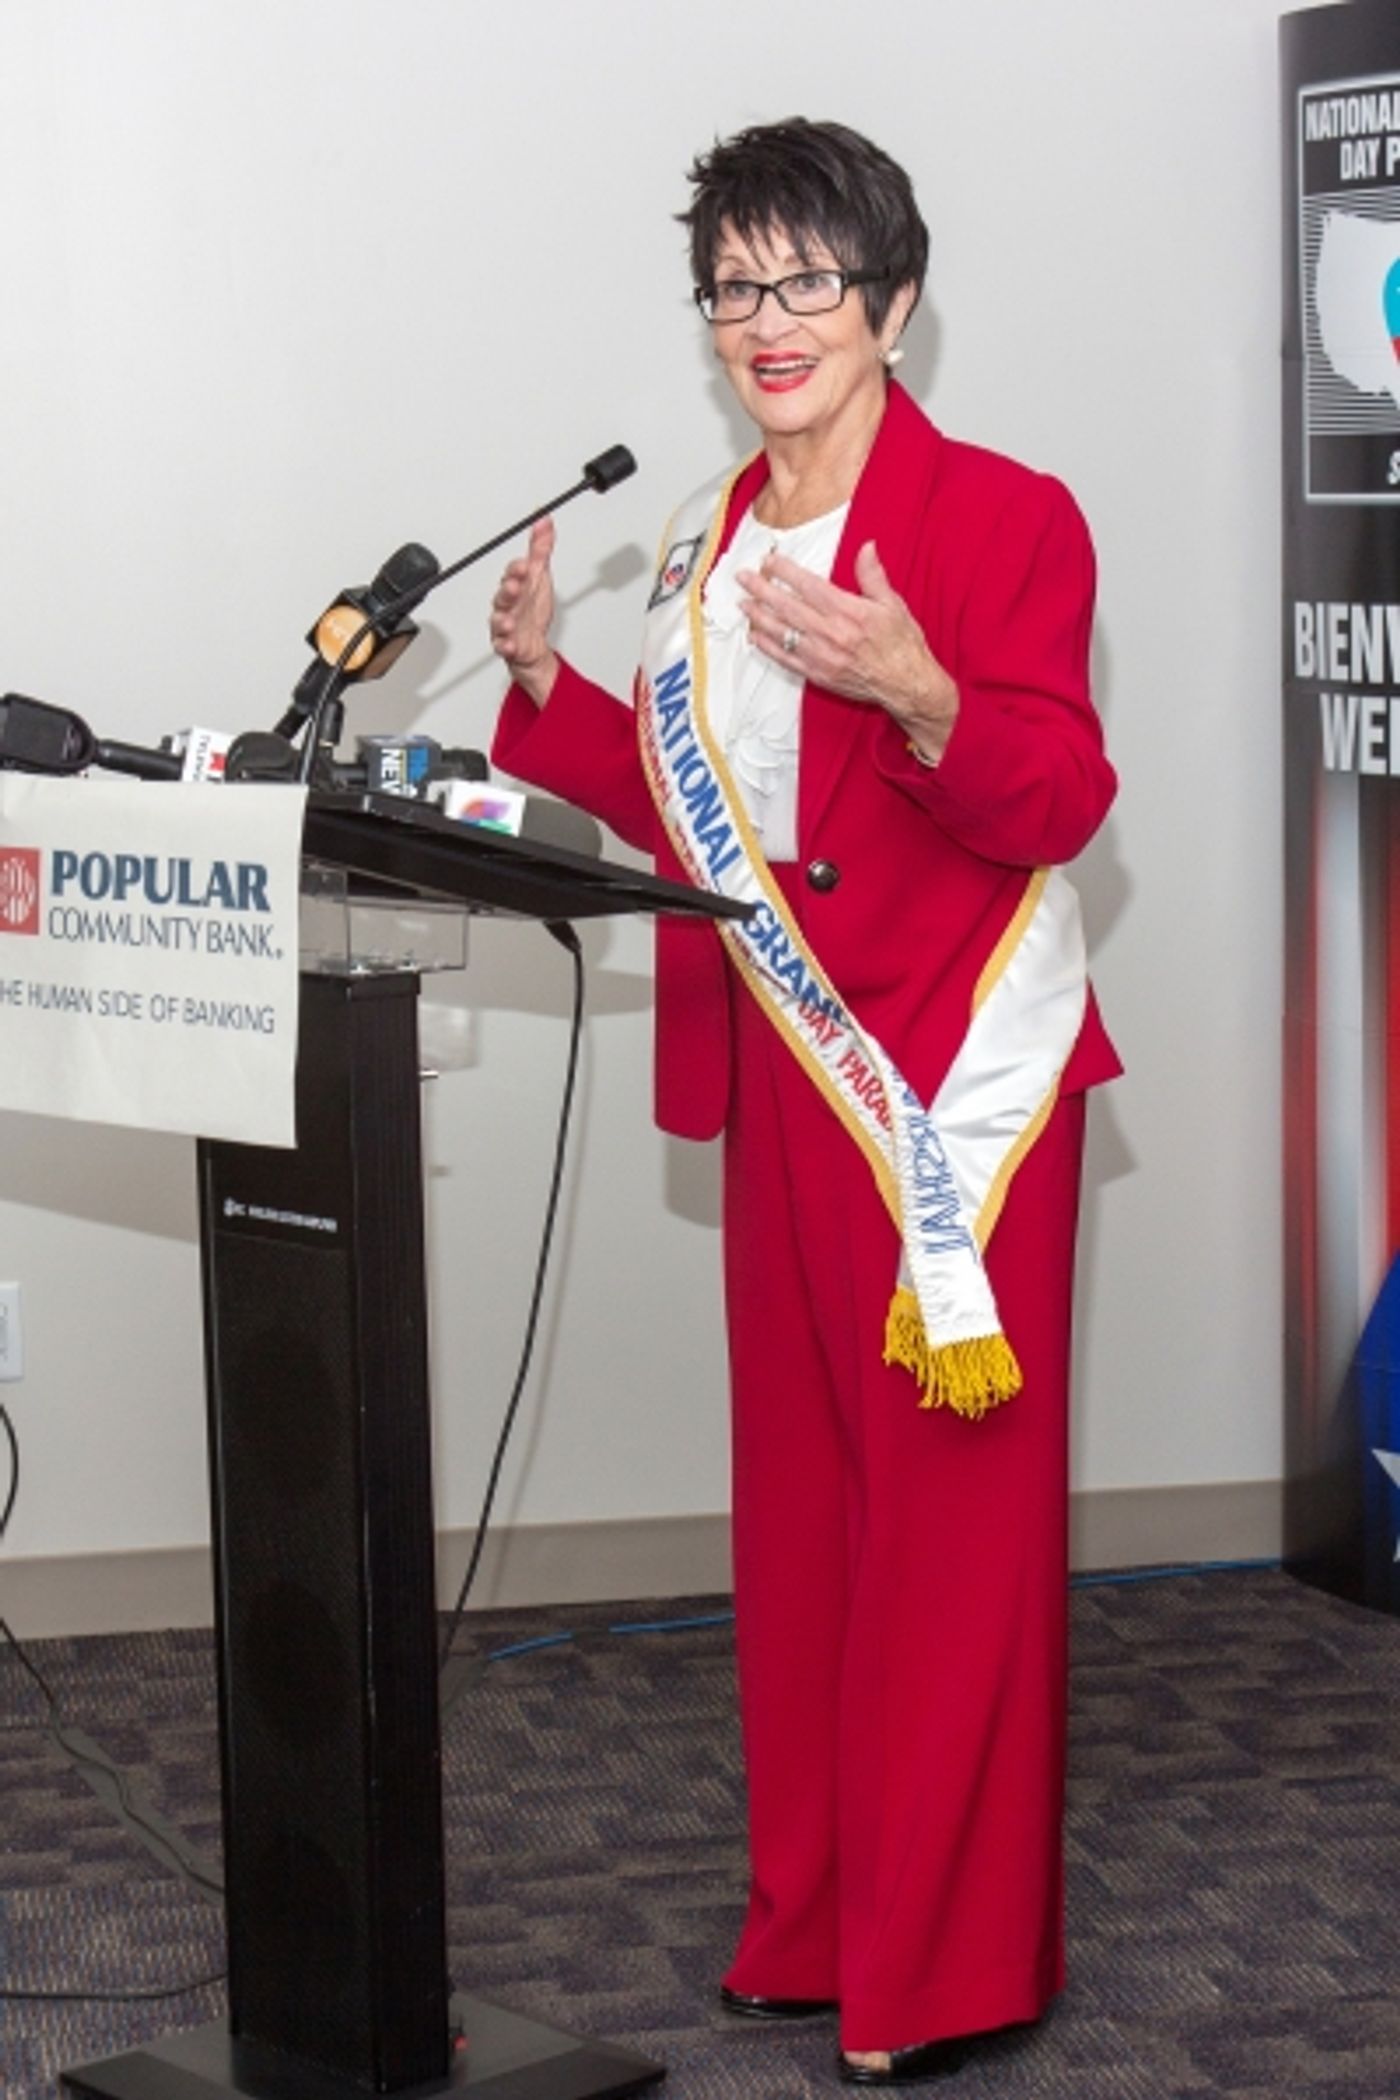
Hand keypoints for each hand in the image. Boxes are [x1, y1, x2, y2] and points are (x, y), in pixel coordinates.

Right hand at [489, 517, 559, 705]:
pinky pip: (502, 645)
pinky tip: (509, 644)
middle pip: (503, 595)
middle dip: (508, 591)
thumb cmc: (533, 608)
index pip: (513, 573)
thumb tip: (544, 520)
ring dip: (502, 620)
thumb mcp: (540, 574)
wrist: (532, 643)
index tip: (524, 565)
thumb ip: (540, 548)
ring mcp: (505, 623)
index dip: (517, 569)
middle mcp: (507, 603)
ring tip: (509, 621)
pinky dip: (505, 645)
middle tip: (515, 587)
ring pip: (499, 620)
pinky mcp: (506, 644)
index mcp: (515, 584)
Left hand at [737, 540, 958, 760]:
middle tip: (744, 578)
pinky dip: (768, 648)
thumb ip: (873, 576)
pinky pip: (786, 659)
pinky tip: (755, 637)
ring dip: (759, 616)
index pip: (809, 585)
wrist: (907, 685)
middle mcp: (832, 633)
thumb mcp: (893, 604)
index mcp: (849, 612)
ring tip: (743, 603)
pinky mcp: (818, 674)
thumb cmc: (902, 645)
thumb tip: (866, 548)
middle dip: (762, 590)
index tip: (770, 561)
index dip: (785, 571)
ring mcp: (822, 656)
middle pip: (788, 607)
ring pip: (782, 632)